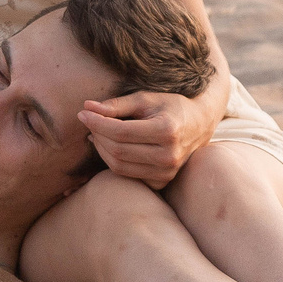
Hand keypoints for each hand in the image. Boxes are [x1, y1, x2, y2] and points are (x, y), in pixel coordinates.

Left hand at [79, 90, 212, 188]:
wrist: (199, 124)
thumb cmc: (169, 107)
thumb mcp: (145, 99)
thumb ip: (116, 105)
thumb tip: (86, 107)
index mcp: (167, 131)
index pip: (120, 132)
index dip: (97, 123)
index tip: (82, 113)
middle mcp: (169, 156)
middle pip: (117, 151)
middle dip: (97, 135)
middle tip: (89, 121)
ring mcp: (166, 173)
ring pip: (118, 167)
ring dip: (101, 149)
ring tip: (97, 132)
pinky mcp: (161, 182)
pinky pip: (127, 175)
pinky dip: (113, 161)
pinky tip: (110, 146)